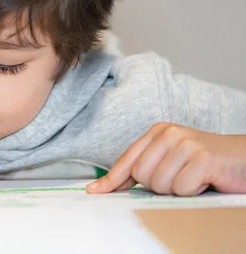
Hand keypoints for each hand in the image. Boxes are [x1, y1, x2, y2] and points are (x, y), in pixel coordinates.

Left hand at [87, 122, 245, 195]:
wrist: (242, 159)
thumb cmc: (204, 163)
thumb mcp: (171, 160)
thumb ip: (145, 168)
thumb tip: (110, 186)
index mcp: (157, 132)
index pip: (127, 160)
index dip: (110, 179)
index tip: (94, 192)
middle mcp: (168, 134)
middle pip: (141, 176)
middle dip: (158, 187)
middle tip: (180, 178)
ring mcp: (185, 143)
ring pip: (160, 185)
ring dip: (177, 190)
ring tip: (193, 178)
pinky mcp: (202, 157)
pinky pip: (182, 188)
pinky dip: (193, 192)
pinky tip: (204, 181)